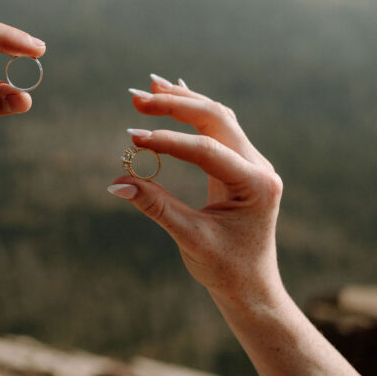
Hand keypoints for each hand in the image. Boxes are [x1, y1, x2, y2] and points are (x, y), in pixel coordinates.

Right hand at [109, 77, 284, 311]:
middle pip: (215, 118)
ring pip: (217, 117)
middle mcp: (259, 167)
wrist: (253, 288)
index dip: (167, 141)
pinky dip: (193, 112)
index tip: (132, 137)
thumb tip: (117, 182)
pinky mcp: (240, 166)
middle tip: (135, 99)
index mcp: (255, 184)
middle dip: (174, 106)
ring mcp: (252, 163)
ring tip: (149, 87)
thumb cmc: (226, 269)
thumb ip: (156, 207)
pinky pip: (218, 129)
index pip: (205, 150)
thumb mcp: (190, 238)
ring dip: (182, 102)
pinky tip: (174, 92)